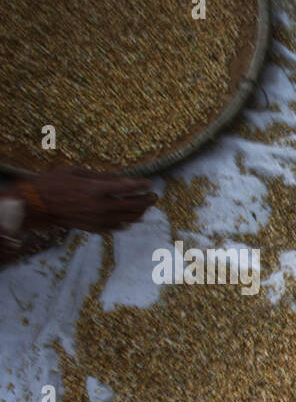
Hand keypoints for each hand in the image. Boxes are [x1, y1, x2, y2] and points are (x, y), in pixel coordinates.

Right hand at [18, 167, 156, 233]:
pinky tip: (129, 219)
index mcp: (95, 189)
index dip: (141, 185)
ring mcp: (98, 220)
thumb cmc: (53, 183)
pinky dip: (126, 223)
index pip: (128, 188)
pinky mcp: (94, 229)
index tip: (148, 183)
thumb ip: (101, 176)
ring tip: (145, 207)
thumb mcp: (77, 172)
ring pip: (129, 219)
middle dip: (147, 200)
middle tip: (153, 196)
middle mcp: (100, 206)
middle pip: (133, 205)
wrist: (37, 204)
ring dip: (140, 213)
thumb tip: (121, 179)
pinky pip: (117, 227)